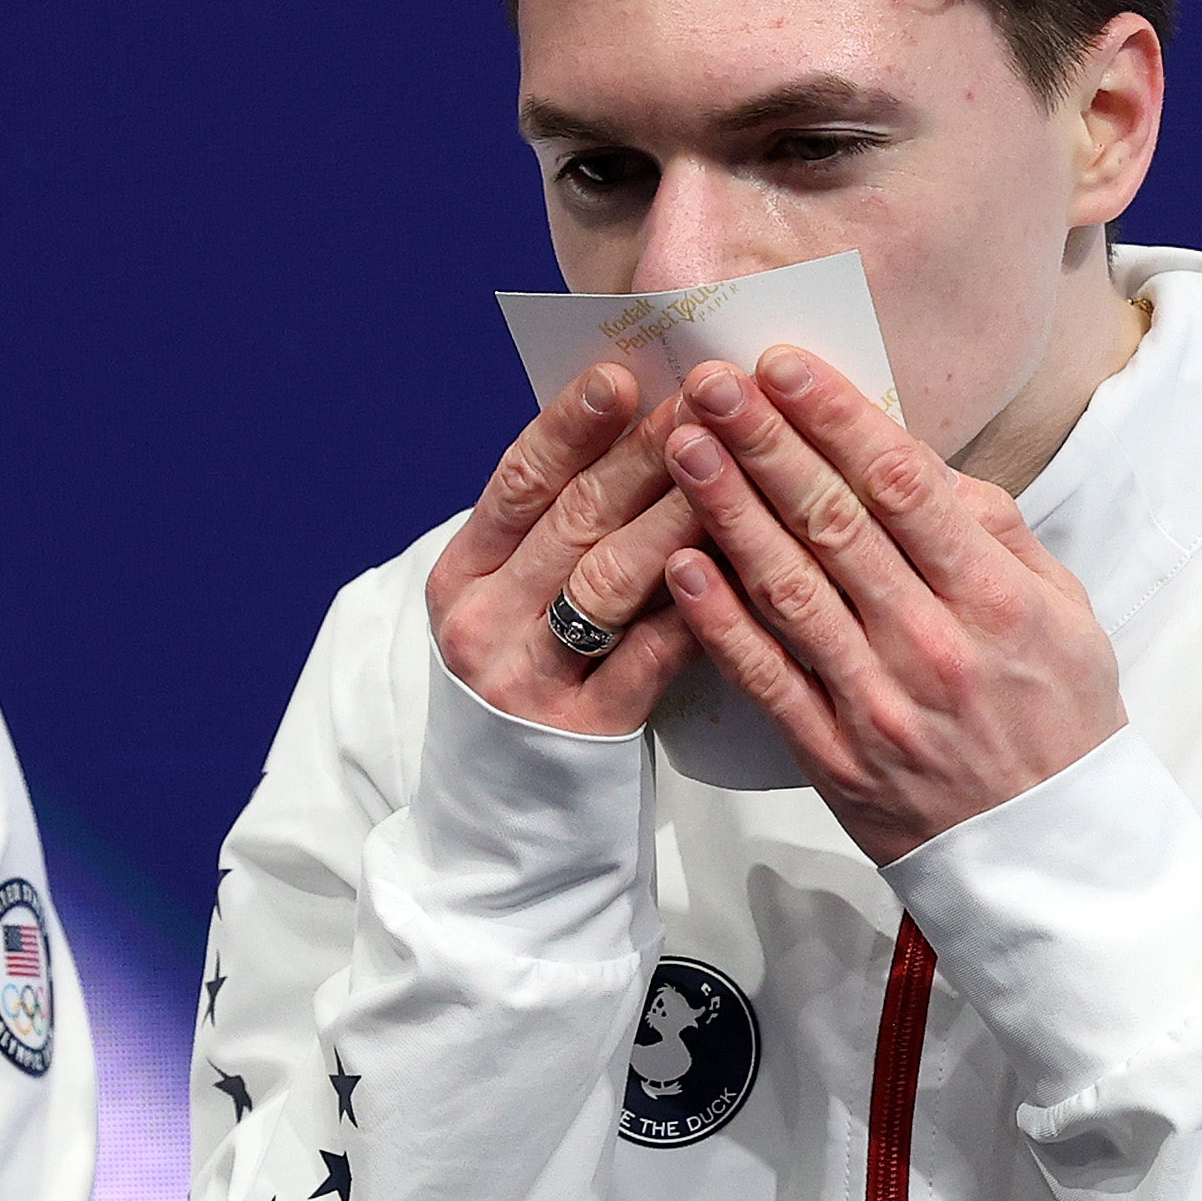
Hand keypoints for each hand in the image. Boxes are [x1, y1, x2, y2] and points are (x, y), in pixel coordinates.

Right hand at [428, 365, 716, 736]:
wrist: (505, 827)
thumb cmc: (531, 688)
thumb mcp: (513, 608)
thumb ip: (556, 535)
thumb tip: (637, 429)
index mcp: (460, 578)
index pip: (516, 482)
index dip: (569, 424)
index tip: (622, 372)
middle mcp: (481, 624)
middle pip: (572, 519)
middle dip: (644, 452)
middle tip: (705, 399)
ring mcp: (526, 681)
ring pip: (611, 579)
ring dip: (677, 513)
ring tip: (733, 465)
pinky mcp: (582, 733)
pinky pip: (649, 657)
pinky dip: (697, 607)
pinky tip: (741, 567)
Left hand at [655, 345, 1124, 863]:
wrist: (1049, 860)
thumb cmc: (1060, 720)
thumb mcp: (1065, 614)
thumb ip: (998, 533)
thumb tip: (922, 463)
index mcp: (995, 601)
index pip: (905, 488)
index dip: (838, 419)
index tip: (784, 364)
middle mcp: (933, 646)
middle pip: (835, 525)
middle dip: (766, 444)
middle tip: (709, 382)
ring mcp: (878, 705)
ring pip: (789, 591)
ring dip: (729, 512)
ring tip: (682, 447)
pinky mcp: (835, 759)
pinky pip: (767, 679)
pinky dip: (720, 620)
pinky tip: (681, 563)